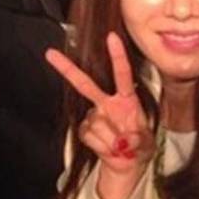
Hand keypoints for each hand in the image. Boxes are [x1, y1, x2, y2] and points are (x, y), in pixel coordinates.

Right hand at [46, 32, 154, 198]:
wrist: (127, 162)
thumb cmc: (140, 145)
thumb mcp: (147, 142)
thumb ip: (138, 139)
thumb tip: (124, 140)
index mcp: (127, 98)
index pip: (122, 73)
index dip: (117, 55)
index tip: (112, 37)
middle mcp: (107, 102)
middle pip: (85, 84)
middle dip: (68, 69)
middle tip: (50, 54)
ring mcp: (95, 115)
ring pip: (96, 123)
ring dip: (111, 138)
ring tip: (121, 144)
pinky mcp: (85, 129)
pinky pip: (89, 136)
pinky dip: (102, 146)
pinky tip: (110, 147)